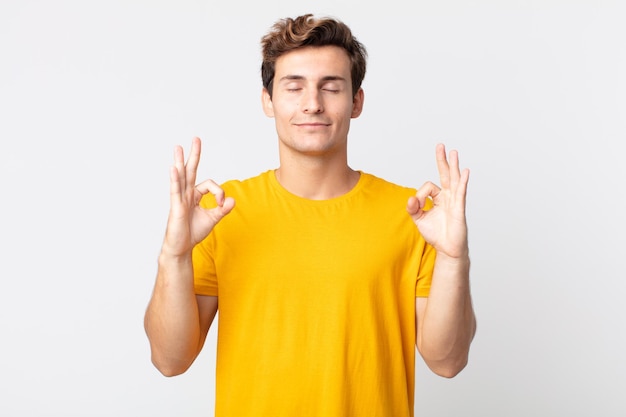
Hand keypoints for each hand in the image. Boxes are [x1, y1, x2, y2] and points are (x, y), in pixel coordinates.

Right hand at [161, 137, 234, 257]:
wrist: (181, 247)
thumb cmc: (193, 232)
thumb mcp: (212, 219)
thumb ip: (223, 209)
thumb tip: (232, 200)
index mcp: (194, 195)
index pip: (209, 184)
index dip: (219, 192)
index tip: (222, 203)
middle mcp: (186, 194)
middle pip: (190, 170)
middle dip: (194, 155)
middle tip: (196, 139)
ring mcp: (179, 199)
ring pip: (181, 177)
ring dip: (180, 161)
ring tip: (178, 147)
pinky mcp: (175, 206)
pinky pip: (175, 190)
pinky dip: (175, 179)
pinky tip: (174, 168)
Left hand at [407, 144, 468, 258]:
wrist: (447, 249)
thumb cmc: (436, 234)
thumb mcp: (419, 219)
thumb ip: (413, 208)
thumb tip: (411, 198)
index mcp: (438, 198)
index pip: (428, 187)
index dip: (419, 194)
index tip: (417, 205)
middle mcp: (448, 197)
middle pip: (445, 174)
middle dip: (442, 160)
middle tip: (440, 146)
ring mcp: (454, 201)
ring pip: (453, 180)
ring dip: (453, 166)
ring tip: (453, 152)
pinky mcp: (459, 209)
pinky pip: (460, 192)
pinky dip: (462, 182)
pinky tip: (465, 171)